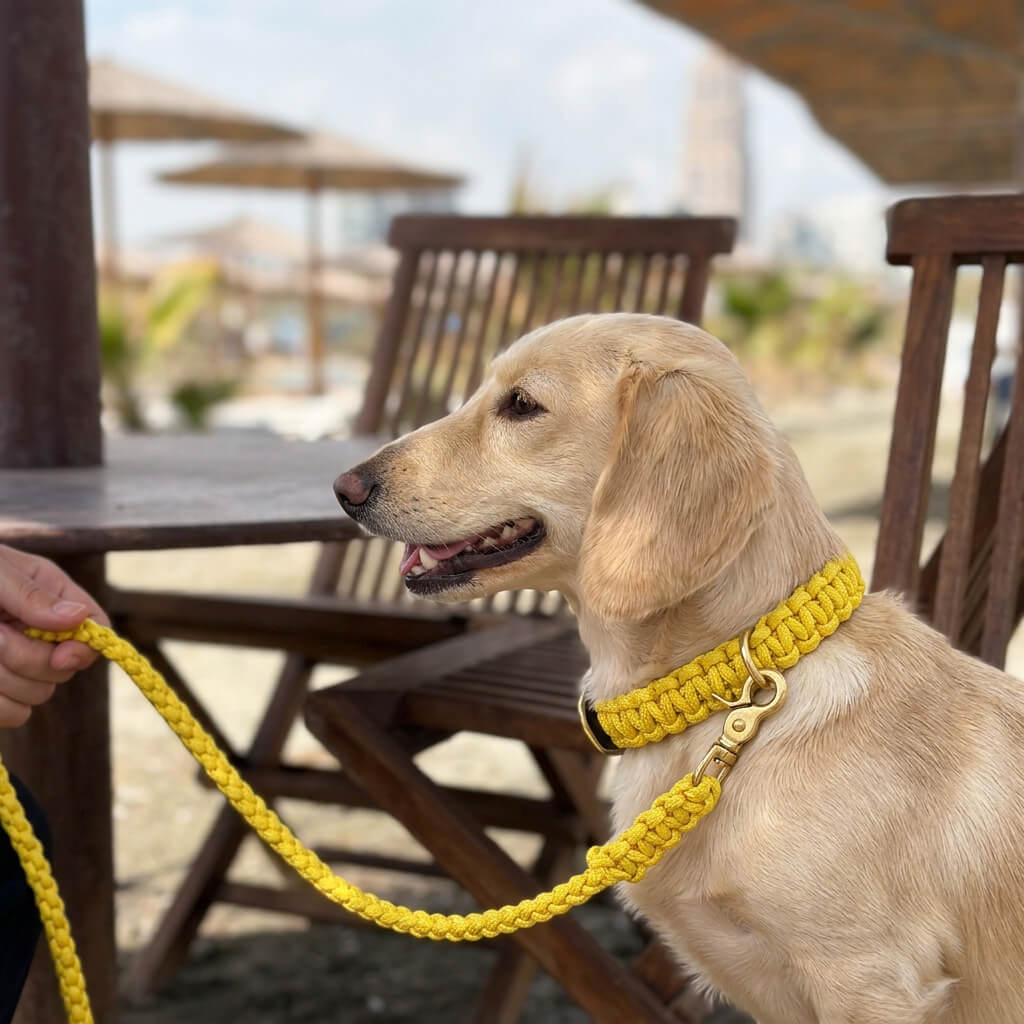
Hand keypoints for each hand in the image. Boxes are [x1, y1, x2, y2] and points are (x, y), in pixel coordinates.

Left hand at [0, 546, 108, 727]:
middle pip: (62, 670)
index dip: (84, 647)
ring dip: (1, 679)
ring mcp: (15, 666)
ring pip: (36, 696)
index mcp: (50, 598)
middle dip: (25, 659)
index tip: (60, 654)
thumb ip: (31, 595)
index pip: (95, 628)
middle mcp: (40, 633)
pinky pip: (9, 714)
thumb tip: (78, 619)